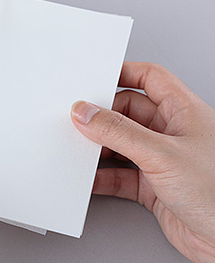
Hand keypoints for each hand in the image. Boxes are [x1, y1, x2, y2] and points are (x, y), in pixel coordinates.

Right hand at [71, 62, 214, 262]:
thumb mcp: (162, 154)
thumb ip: (119, 132)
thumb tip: (86, 113)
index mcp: (184, 112)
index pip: (149, 79)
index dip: (121, 73)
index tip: (92, 78)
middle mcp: (173, 134)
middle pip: (128, 113)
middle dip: (101, 117)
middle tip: (76, 120)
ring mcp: (163, 161)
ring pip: (121, 146)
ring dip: (98, 149)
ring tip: (77, 150)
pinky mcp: (155, 189)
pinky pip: (120, 176)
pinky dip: (102, 178)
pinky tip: (88, 179)